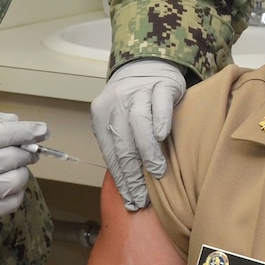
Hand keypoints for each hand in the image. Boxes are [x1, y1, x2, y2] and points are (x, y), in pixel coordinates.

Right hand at [0, 110, 45, 232]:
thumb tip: (14, 121)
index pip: (3, 134)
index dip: (28, 131)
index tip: (43, 129)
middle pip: (13, 157)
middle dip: (26, 151)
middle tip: (27, 149)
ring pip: (16, 180)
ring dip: (21, 171)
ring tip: (13, 167)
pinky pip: (12, 202)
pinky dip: (16, 192)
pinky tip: (5, 185)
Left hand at [90, 59, 186, 210]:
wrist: (147, 65)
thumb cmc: (132, 101)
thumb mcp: (118, 119)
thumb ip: (119, 143)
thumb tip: (127, 181)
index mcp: (101, 113)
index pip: (110, 151)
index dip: (121, 178)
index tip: (130, 199)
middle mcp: (117, 101)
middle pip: (122, 142)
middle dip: (132, 173)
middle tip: (142, 196)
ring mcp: (138, 91)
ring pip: (139, 123)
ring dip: (147, 151)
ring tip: (156, 173)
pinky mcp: (161, 84)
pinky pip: (159, 104)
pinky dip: (160, 121)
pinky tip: (163, 137)